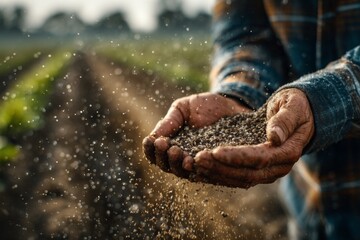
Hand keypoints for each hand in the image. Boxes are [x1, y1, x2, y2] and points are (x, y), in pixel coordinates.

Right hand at [142, 92, 249, 176]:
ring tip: (180, 154)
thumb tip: (152, 138)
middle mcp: (184, 159)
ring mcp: (201, 164)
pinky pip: (207, 173)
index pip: (155, 155)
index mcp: (171, 145)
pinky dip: (200, 169)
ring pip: (185, 173)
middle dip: (165, 157)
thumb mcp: (183, 109)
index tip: (152, 140)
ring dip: (179, 165)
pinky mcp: (218, 167)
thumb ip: (169, 122)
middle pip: (168, 167)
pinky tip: (197, 160)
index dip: (151, 150)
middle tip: (168, 146)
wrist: (232, 104)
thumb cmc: (204, 106)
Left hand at [193, 88, 314, 187]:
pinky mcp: (257, 171)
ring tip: (195, 163)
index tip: (215, 150)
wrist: (300, 115)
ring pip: (239, 179)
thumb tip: (274, 137)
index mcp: (288, 151)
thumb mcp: (293, 106)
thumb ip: (285, 120)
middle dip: (220, 167)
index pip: (259, 158)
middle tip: (198, 159)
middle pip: (246, 174)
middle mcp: (278, 167)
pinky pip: (236, 177)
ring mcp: (268, 172)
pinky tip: (201, 169)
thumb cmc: (295, 106)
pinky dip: (219, 175)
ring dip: (216, 173)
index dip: (236, 157)